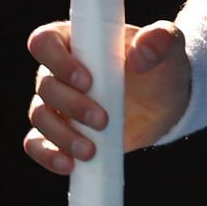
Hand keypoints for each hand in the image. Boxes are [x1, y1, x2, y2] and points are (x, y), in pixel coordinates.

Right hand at [23, 19, 190, 173]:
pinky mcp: (61, 131)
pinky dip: (47, 155)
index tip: (87, 80)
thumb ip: (161, 40)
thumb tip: (143, 49)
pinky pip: (36, 143)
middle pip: (45, 85)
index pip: (46, 42)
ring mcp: (57, 103)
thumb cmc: (161, 67)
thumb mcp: (170, 49)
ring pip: (40, 116)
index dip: (58, 61)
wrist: (165, 103)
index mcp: (80, 41)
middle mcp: (60, 71)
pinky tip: (69, 165)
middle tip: (103, 119)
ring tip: (91, 150)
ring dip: (62, 135)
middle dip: (72, 105)